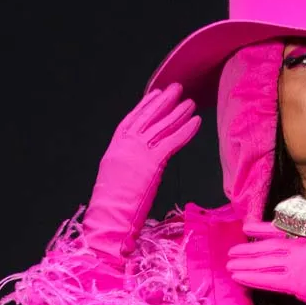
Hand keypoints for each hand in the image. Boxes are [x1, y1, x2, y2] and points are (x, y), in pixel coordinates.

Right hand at [82, 83, 200, 266]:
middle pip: (148, 118)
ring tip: (190, 102)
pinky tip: (196, 122)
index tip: (155, 94)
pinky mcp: (152, 162)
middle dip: (163, 102)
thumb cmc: (111, 204)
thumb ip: (126, 163)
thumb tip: (136, 160)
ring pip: (162, 127)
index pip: (131, 120)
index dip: (144, 106)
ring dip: (178, 113)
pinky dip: (186, 131)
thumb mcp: (114, 177)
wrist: (108, 215)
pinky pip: (172, 142)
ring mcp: (139, 152)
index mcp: (115, 148)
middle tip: (176, 89)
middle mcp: (126, 145)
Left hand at [227, 222, 305, 304]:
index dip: (263, 229)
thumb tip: (300, 260)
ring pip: (266, 262)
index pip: (284, 231)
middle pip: (271, 247)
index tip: (248, 228)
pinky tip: (239, 277)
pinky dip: (252, 278)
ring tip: (229, 263)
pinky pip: (269, 280)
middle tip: (232, 250)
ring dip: (246, 263)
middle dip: (250, 249)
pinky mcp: (298, 284)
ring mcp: (301, 266)